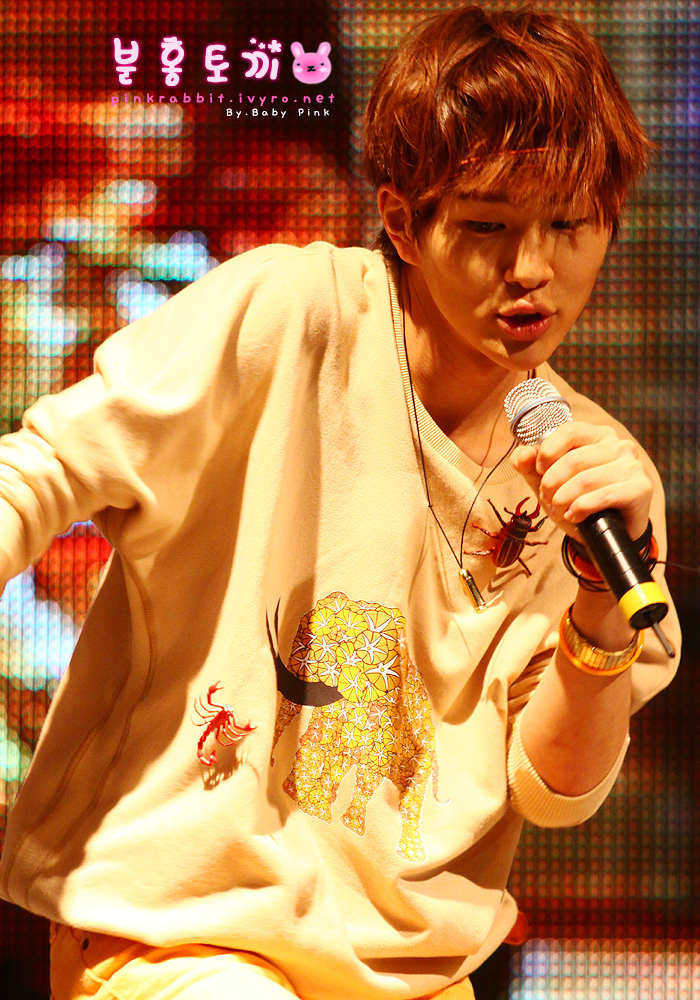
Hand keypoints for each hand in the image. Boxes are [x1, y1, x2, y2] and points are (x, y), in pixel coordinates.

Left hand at [510, 421, 651, 541]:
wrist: (609, 533)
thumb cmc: (579, 501)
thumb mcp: (549, 482)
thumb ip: (531, 466)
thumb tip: (521, 454)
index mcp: (598, 436)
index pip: (568, 431)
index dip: (547, 452)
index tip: (540, 472)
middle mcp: (619, 445)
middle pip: (574, 460)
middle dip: (552, 484)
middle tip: (548, 499)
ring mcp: (633, 465)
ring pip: (585, 479)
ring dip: (563, 499)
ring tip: (559, 510)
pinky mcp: (641, 488)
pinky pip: (603, 496)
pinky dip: (581, 508)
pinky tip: (574, 516)